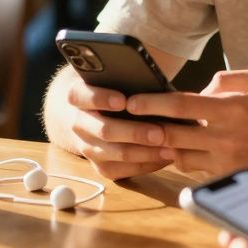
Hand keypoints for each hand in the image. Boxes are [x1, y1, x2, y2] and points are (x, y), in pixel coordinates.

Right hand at [56, 73, 173, 179]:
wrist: (88, 115)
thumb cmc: (109, 89)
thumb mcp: (110, 78)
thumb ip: (125, 76)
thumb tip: (153, 81)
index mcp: (77, 96)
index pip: (84, 96)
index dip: (102, 98)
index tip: (124, 100)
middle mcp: (78, 124)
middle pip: (105, 130)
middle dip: (134, 133)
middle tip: (159, 133)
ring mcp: (87, 147)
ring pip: (116, 154)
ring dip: (145, 152)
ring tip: (170, 148)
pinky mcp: (100, 166)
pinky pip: (124, 170)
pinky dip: (147, 165)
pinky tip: (165, 158)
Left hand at [129, 69, 247, 178]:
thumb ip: (227, 78)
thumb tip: (201, 88)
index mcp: (231, 109)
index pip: (180, 105)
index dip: (152, 104)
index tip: (132, 102)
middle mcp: (225, 138)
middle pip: (171, 135)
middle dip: (147, 128)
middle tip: (130, 122)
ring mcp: (226, 161)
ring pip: (179, 157)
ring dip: (164, 146)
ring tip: (154, 136)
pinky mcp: (229, 178)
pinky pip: (195, 171)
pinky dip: (184, 160)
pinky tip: (180, 149)